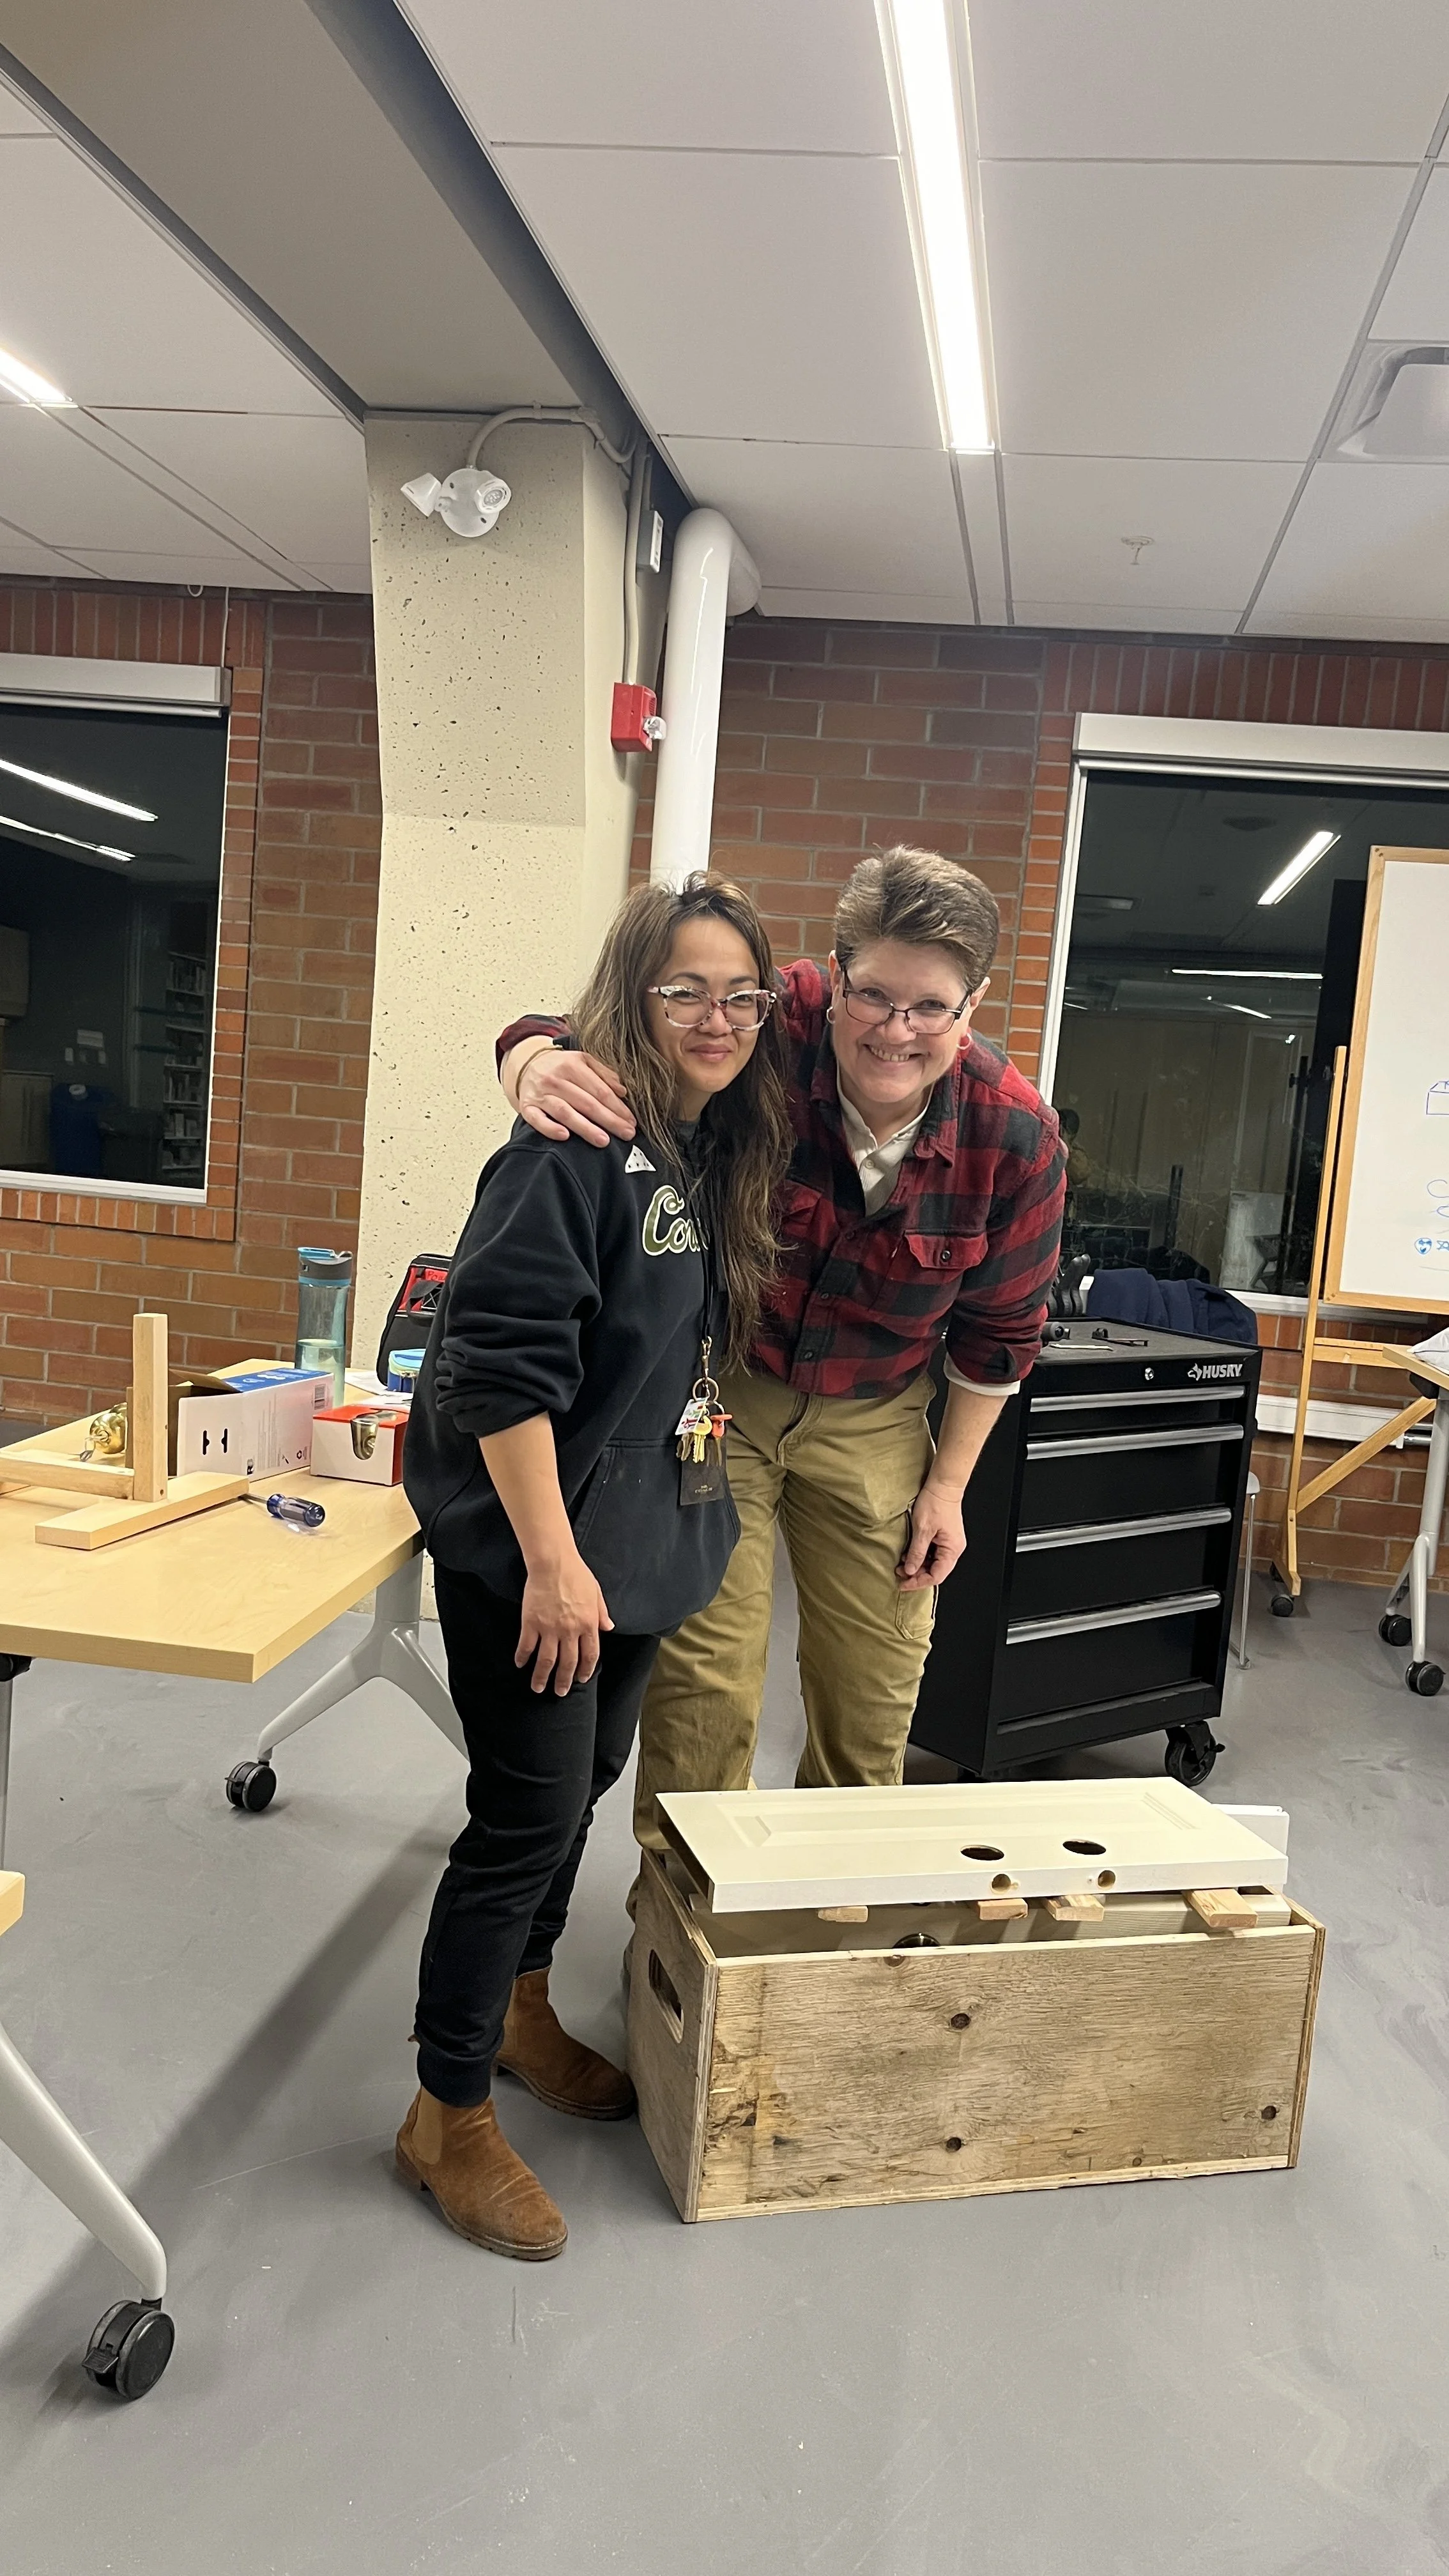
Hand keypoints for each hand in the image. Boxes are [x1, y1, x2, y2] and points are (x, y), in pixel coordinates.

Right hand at [516, 1045, 636, 1147]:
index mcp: (572, 1065)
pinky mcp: (527, 1107)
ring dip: (585, 1128)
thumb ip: (604, 1073)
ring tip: (603, 1140)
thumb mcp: (583, 1061)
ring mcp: (540, 1094)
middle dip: (609, 1120)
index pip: (600, 1090)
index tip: (631, 1121)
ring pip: (565, 1112)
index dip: (618, 1107)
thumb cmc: (561, 1066)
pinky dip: (550, 1128)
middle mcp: (555, 1079)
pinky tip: (564, 1136)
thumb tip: (623, 1091)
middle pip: (586, 1103)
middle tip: (626, 1133)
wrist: (527, 1064)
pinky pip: (537, 1120)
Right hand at [517, 1552, 613, 1694]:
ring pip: (546, 1660)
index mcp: (588, 1624)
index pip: (589, 1655)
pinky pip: (526, 1645)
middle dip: (564, 1680)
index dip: (586, 1670)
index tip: (582, 1679)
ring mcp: (549, 1628)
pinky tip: (520, 1665)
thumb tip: (609, 1628)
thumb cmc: (576, 1574)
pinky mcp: (531, 1622)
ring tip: (538, 1688)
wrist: (553, 1563)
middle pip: (568, 1663)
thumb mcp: (596, 1593)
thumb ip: (602, 1613)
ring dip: (542, 1676)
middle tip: (560, 1692)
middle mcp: (570, 1631)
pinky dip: (523, 1657)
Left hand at [897, 1480, 965, 1589]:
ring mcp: (949, 1543)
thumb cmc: (936, 1503)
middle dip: (916, 1574)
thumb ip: (917, 1552)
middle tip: (899, 1573)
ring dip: (917, 1565)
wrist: (943, 1486)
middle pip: (935, 1571)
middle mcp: (953, 1549)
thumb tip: (910, 1570)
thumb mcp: (922, 1530)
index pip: (936, 1575)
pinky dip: (920, 1556)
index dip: (918, 1582)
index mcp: (952, 1549)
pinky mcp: (944, 1537)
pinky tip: (908, 1554)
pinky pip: (933, 1553)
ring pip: (933, 1563)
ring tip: (901, 1564)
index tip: (903, 1583)